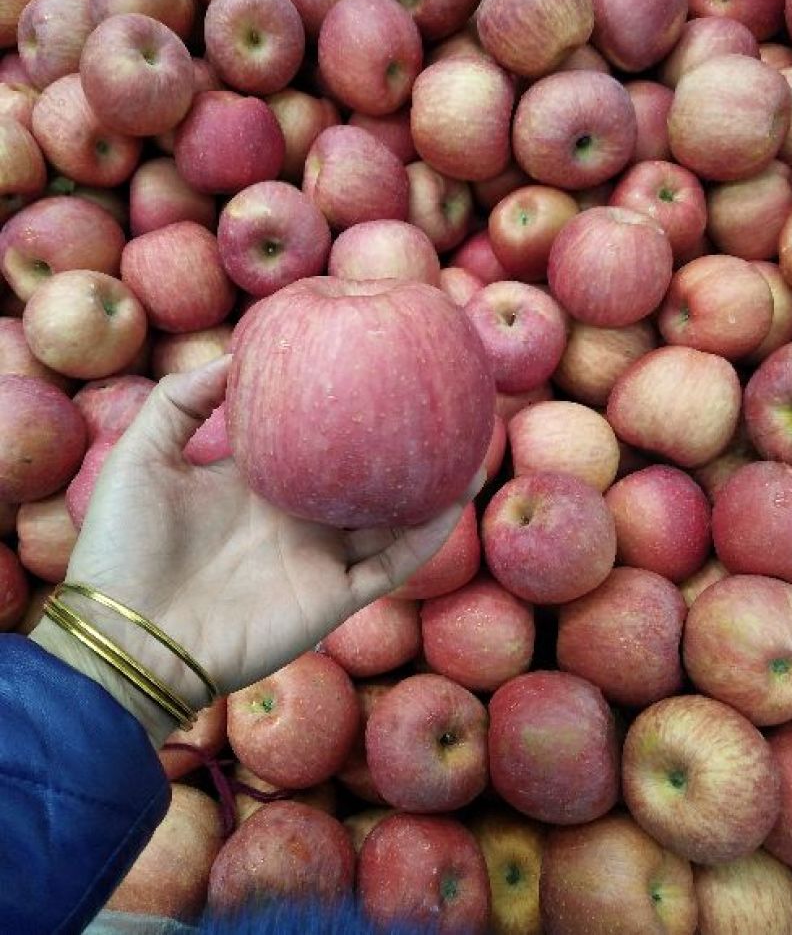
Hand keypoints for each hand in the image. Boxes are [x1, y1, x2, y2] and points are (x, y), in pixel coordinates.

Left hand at [31, 357, 481, 745]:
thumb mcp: (141, 455)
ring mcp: (318, 560)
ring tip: (471, 445)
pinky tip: (456, 498)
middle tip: (439, 400)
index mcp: (256, 484)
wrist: (127, 637)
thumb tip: (237, 352)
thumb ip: (183, 399)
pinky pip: (393, 565)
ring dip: (432, 487)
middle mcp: (295, 519)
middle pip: (362, 476)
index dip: (342, 408)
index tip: (374, 367)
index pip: (311, 439)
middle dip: (399, 444)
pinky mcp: (332, 600)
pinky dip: (427, 536)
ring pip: (391, 520)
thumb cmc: (124, 546)